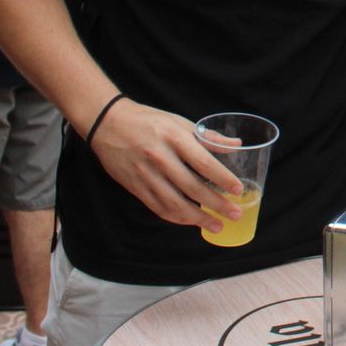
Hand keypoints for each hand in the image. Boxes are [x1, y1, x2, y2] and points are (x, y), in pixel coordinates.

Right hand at [87, 99, 245, 231]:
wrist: (107, 123)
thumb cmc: (148, 120)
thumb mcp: (179, 121)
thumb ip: (208, 137)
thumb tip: (237, 146)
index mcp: (175, 138)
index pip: (204, 163)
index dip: (223, 179)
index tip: (238, 190)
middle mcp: (160, 158)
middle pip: (193, 187)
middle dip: (216, 204)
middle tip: (235, 214)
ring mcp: (146, 174)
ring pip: (175, 203)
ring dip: (198, 218)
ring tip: (217, 225)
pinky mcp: (135, 186)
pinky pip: (158, 207)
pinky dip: (177, 217)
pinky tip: (191, 221)